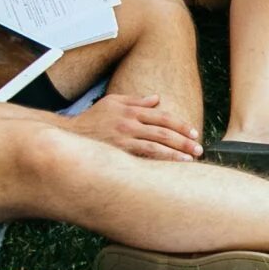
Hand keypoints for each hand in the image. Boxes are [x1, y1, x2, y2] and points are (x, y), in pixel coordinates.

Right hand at [67, 92, 201, 160]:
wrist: (70, 136)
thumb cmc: (93, 119)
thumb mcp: (113, 102)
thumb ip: (136, 101)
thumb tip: (157, 98)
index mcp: (131, 111)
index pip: (162, 118)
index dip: (180, 126)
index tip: (193, 133)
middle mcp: (128, 125)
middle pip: (163, 133)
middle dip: (183, 142)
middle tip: (199, 149)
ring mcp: (123, 141)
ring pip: (155, 148)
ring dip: (175, 155)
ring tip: (190, 161)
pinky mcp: (117, 155)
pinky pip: (141, 160)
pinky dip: (157, 164)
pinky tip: (168, 170)